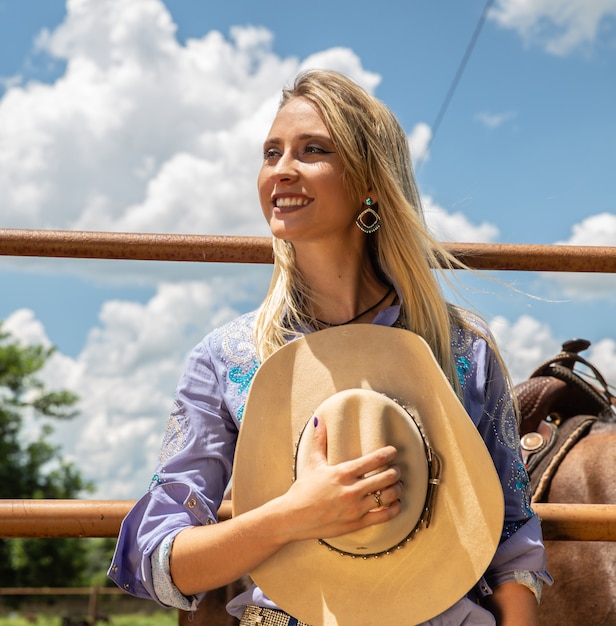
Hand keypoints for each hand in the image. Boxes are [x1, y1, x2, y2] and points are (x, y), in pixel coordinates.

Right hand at [280, 416, 402, 542]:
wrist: (293, 517)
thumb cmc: (303, 489)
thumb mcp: (313, 463)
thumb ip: (320, 440)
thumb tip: (318, 419)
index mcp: (343, 472)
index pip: (375, 459)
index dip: (389, 453)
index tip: (393, 452)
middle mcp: (352, 489)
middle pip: (387, 477)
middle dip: (396, 471)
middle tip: (396, 469)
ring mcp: (355, 508)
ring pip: (388, 496)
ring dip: (397, 489)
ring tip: (397, 485)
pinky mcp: (357, 523)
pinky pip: (384, 516)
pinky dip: (395, 508)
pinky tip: (395, 503)